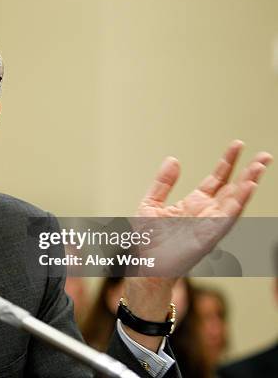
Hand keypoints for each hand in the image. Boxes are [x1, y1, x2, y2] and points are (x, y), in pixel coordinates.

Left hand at [133, 140, 271, 277]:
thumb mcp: (151, 203)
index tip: (238, 144)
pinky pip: (228, 217)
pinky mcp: (209, 236)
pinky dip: (239, 202)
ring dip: (249, 184)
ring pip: (235, 201)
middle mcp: (207, 213)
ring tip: (260, 166)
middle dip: (249, 172)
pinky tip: (249, 187)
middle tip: (265, 155)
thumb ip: (163, 183)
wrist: (142, 263)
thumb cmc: (147, 239)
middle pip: (233, 188)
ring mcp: (210, 225)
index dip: (228, 162)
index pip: (217, 179)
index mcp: (194, 204)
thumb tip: (173, 159)